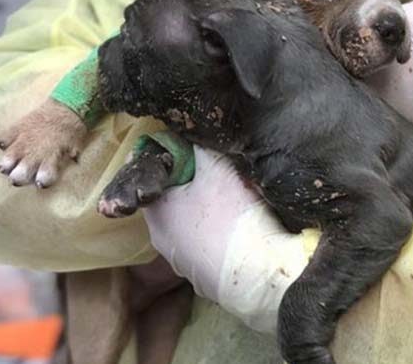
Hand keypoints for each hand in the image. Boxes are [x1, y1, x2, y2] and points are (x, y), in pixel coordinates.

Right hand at [0, 98, 86, 186]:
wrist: (68, 106)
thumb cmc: (74, 129)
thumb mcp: (74, 148)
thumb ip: (66, 159)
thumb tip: (67, 165)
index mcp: (51, 160)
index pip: (43, 180)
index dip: (42, 182)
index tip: (43, 180)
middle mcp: (34, 154)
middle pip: (18, 177)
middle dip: (19, 178)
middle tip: (23, 174)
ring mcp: (22, 141)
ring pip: (5, 163)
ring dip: (7, 166)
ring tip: (11, 164)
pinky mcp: (16, 129)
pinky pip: (2, 141)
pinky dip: (4, 144)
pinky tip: (9, 144)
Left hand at [142, 147, 307, 333]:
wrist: (257, 275)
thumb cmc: (231, 216)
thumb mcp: (216, 166)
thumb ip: (197, 145)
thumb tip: (189, 132)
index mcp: (155, 210)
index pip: (157, 175)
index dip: (179, 161)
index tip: (201, 155)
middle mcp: (160, 239)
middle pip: (176, 201)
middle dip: (197, 187)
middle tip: (226, 177)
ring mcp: (181, 263)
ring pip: (193, 226)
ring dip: (210, 215)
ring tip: (239, 205)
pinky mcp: (204, 280)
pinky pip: (210, 249)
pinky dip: (222, 238)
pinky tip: (243, 233)